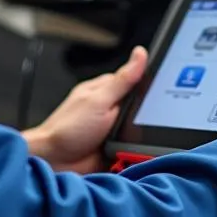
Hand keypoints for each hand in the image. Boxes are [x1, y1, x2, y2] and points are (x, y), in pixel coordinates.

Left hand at [24, 47, 147, 173]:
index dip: (150, 84)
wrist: (54, 163)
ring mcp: (113, 130)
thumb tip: (140, 54)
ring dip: (142, 136)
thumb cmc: (66, 129)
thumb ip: (122, 80)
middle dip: (148, 117)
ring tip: (132, 140)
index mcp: (105, 91)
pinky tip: (134, 153)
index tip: (163, 91)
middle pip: (142, 108)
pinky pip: (136, 149)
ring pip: (142, 130)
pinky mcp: (117, 150)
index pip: (135, 80)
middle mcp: (110, 109)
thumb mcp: (99, 100)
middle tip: (141, 122)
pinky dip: (138, 151)